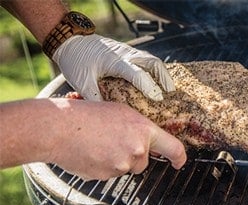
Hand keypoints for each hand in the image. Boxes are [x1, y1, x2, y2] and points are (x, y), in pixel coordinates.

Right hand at [47, 99, 185, 179]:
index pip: (173, 148)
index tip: (179, 162)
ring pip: (125, 168)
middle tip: (112, 141)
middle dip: (132, 156)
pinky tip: (88, 152)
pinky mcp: (105, 176)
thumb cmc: (85, 114)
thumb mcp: (120, 112)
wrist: (58, 128)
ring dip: (115, 161)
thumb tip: (147, 140)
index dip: (179, 158)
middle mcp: (137, 150)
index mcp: (143, 130)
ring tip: (97, 143)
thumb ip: (137, 128)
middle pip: (143, 162)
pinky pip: (108, 174)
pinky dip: (100, 166)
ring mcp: (121, 165)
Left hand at [52, 34, 173, 100]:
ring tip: (167, 87)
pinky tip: (155, 79)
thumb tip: (108, 115)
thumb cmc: (75, 59)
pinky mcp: (126, 51)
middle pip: (153, 62)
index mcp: (115, 61)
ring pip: (152, 59)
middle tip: (170, 92)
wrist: (70, 40)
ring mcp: (127, 51)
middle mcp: (125, 54)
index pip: (138, 74)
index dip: (149, 87)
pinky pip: (146, 59)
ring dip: (162, 72)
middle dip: (164, 78)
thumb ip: (95, 98)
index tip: (157, 99)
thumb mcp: (81, 82)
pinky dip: (154, 69)